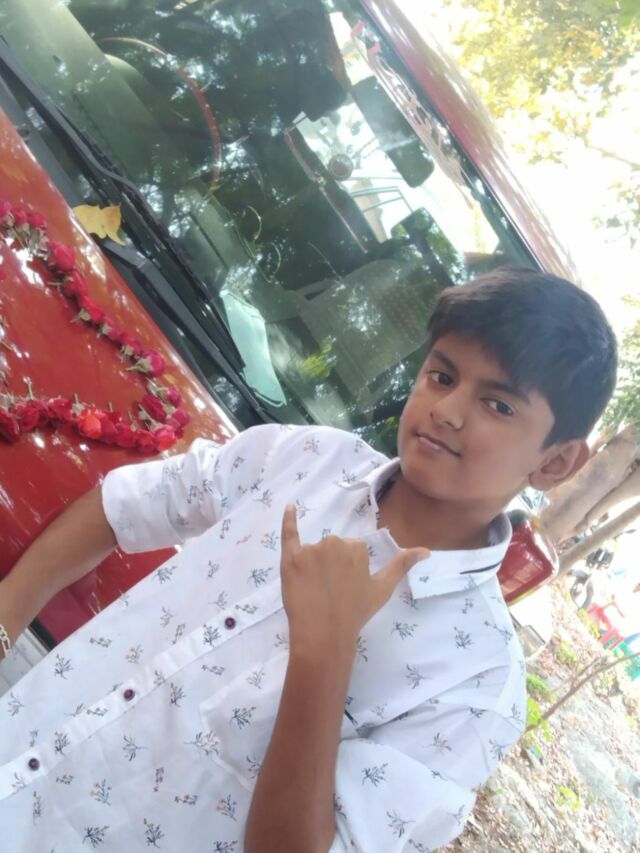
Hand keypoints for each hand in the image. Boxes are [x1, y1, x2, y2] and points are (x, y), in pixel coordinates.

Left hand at [279, 504, 428, 656]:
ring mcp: (310, 550)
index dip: (348, 571)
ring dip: (313, 566)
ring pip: (313, 552)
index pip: (351, 551)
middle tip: (331, 592)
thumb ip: (402, 565)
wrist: (324, 635)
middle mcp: (334, 542)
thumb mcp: (383, 588)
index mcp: (356, 547)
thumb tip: (426, 550)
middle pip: (332, 548)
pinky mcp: (290, 558)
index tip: (347, 588)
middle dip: (331, 567)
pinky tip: (290, 507)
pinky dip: (289, 519)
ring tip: (315, 591)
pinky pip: (289, 534)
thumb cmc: (356, 612)